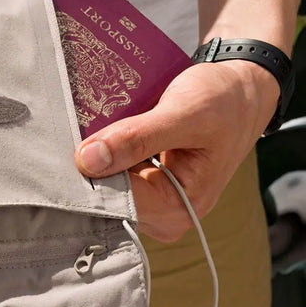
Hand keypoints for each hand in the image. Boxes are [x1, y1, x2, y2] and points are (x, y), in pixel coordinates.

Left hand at [75, 60, 278, 241]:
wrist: (240, 91)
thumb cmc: (223, 102)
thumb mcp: (184, 114)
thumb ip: (137, 138)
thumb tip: (87, 161)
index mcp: (181, 209)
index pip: (118, 203)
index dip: (89, 179)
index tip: (67, 153)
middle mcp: (166, 215)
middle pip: (109, 199)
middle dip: (89, 170)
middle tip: (71, 135)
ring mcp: (154, 202)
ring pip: (106, 187)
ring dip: (93, 161)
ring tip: (84, 132)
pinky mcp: (146, 187)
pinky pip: (112, 176)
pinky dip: (103, 156)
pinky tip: (97, 137)